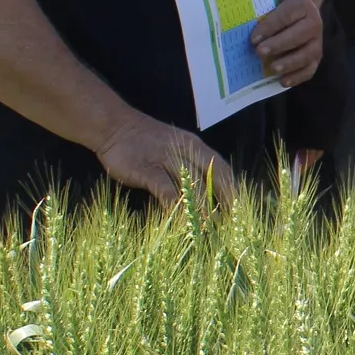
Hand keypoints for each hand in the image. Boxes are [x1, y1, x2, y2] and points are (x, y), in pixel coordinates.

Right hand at [94, 114, 235, 208]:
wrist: (115, 127)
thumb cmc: (146, 142)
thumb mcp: (173, 151)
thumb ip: (188, 167)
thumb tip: (205, 192)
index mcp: (196, 146)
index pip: (222, 168)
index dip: (233, 188)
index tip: (239, 208)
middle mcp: (186, 152)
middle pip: (213, 178)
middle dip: (223, 201)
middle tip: (228, 222)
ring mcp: (167, 160)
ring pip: (193, 185)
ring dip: (203, 207)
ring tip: (210, 226)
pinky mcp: (148, 171)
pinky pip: (168, 190)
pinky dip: (177, 206)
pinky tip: (181, 220)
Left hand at [250, 0, 322, 84]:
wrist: (304, 11)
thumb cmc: (281, 9)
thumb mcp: (273, 4)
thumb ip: (262, 14)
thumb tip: (241, 28)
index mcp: (301, 6)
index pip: (285, 15)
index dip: (269, 27)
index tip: (253, 38)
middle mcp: (314, 23)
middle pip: (298, 35)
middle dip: (278, 44)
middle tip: (260, 52)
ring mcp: (317, 42)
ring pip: (307, 54)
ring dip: (289, 63)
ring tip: (273, 69)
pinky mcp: (317, 57)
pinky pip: (310, 69)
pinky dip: (297, 77)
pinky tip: (283, 81)